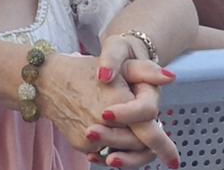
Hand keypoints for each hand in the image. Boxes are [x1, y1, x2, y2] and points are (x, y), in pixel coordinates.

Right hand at [36, 53, 177, 167]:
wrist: (48, 81)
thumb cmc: (86, 70)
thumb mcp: (118, 63)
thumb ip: (146, 71)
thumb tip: (170, 78)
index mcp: (119, 103)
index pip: (149, 132)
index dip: (164, 147)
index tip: (175, 161)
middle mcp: (106, 124)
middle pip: (138, 147)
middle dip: (149, 147)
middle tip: (160, 146)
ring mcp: (92, 138)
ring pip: (123, 153)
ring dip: (131, 149)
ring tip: (135, 138)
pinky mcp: (81, 145)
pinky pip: (104, 154)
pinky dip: (112, 149)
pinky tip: (114, 138)